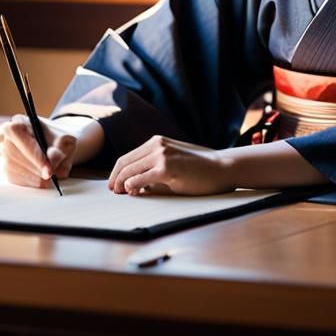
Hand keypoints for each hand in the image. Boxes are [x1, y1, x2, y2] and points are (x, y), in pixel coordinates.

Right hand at [0, 115, 90, 188]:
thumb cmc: (61, 140)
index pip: (19, 136)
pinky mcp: (8, 168)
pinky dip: (30, 182)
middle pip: (14, 154)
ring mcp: (6, 153)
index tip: (48, 170)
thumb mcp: (66, 142)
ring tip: (51, 177)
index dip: (33, 154)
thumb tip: (49, 170)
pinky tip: (42, 180)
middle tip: (51, 176)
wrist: (59, 147)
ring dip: (34, 176)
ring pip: (14, 168)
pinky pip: (15, 178)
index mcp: (20, 121)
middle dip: (35, 168)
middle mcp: (8, 137)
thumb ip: (58, 153)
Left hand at [108, 135, 234, 195]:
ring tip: (120, 194)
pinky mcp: (167, 168)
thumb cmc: (199, 169)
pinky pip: (141, 179)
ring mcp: (162, 155)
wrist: (222, 167)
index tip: (114, 185)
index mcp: (157, 142)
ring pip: (130, 171)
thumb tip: (132, 187)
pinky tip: (131, 192)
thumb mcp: (172, 164)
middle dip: (115, 179)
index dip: (116, 172)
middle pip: (125, 163)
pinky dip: (132, 186)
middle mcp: (157, 145)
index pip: (127, 157)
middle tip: (113, 192)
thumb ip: (153, 171)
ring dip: (121, 183)